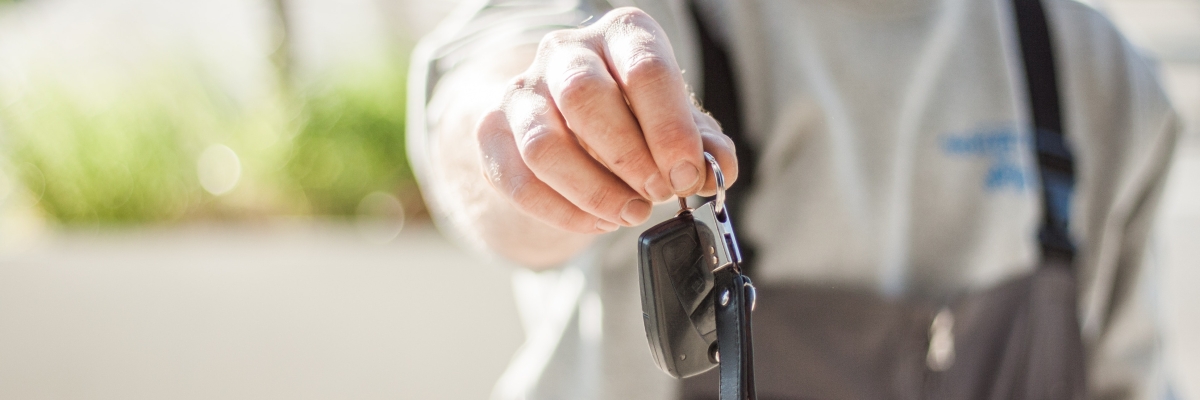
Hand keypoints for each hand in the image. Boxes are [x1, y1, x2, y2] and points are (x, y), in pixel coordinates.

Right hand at [476, 7, 738, 234]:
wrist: (567, 123)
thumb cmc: (631, 118)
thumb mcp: (676, 124)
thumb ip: (702, 145)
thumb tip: (718, 167)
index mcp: (622, 35)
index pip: (645, 69)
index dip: (669, 129)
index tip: (685, 175)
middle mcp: (567, 52)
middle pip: (585, 97)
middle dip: (628, 157)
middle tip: (657, 194)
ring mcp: (523, 91)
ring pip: (544, 145)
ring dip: (593, 191)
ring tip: (630, 213)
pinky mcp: (492, 133)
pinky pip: (520, 180)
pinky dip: (564, 212)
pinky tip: (597, 221)